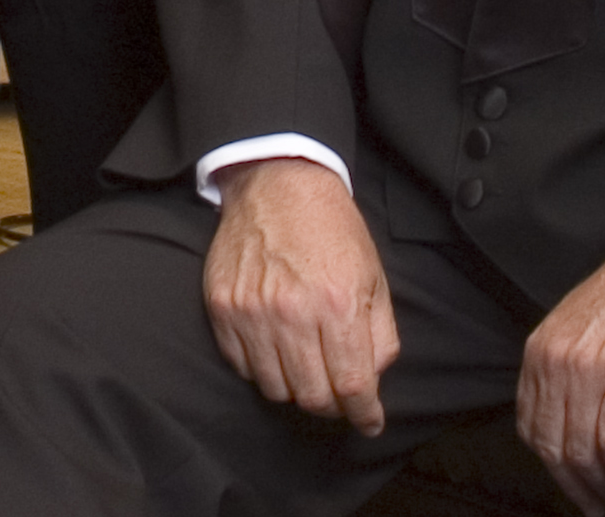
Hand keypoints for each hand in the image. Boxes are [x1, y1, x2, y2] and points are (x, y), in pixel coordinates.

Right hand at [203, 156, 398, 434]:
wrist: (277, 182)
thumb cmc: (331, 228)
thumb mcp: (374, 276)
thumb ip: (381, 335)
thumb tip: (373, 381)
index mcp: (338, 304)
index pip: (353, 385)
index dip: (365, 414)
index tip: (369, 422)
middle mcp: (292, 312)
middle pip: (313, 396)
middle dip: (332, 405)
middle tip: (338, 395)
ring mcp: (252, 311)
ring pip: (275, 388)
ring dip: (296, 388)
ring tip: (306, 367)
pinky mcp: (222, 307)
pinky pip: (242, 366)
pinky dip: (262, 368)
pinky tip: (275, 347)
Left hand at [517, 213, 604, 512]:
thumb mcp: (583, 327)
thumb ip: (569, 368)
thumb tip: (571, 422)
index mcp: (541, 350)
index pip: (532, 429)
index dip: (555, 471)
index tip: (580, 491)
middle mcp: (556, 358)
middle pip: (554, 447)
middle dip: (578, 487)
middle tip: (603, 508)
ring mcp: (589, 364)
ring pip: (582, 449)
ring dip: (602, 486)